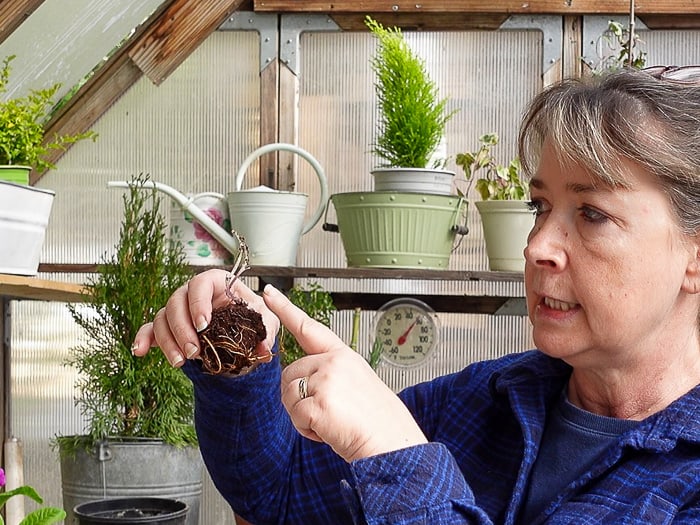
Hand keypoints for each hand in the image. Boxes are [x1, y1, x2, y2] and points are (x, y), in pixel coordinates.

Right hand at [132, 269, 278, 366]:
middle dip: (182, 328)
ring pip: (163, 317)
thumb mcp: (265, 321)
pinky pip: (151, 328)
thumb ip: (266, 331)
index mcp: (217, 282)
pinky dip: (144, 338)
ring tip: (180, 361)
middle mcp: (194, 293)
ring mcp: (179, 309)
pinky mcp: (170, 327)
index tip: (203, 325)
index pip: (201, 283)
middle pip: (176, 301)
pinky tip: (140, 351)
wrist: (242, 333)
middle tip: (194, 351)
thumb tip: (263, 349)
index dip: (198, 303)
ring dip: (167, 340)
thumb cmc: (252, 318)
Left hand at [264, 285, 427, 462]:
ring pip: (288, 395)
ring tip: (331, 422)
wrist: (393, 445)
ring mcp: (326, 380)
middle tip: (327, 413)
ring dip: (301, 415)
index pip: (308, 327)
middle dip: (298, 398)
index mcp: (344, 355)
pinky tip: (329, 432)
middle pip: (289, 373)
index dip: (285, 309)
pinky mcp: (318, 403)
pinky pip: (295, 416)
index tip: (269, 293)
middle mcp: (334, 362)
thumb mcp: (356, 385)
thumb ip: (328, 375)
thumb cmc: (377, 422)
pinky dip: (307, 430)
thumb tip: (300, 381)